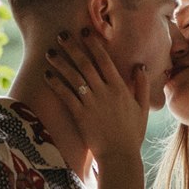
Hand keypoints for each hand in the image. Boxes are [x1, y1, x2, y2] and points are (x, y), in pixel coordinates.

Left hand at [44, 29, 148, 162]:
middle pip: (86, 64)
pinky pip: (65, 95)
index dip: (93, 44)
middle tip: (62, 34)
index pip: (104, 60)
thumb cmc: (132, 134)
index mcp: (119, 88)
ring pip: (73, 77)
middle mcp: (104, 91)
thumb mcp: (142, 108)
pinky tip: (47, 74)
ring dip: (61, 62)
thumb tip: (140, 66)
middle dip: (73, 47)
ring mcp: (91, 103)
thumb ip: (141, 85)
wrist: (119, 156)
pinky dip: (55, 83)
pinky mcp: (80, 115)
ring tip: (50, 51)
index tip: (85, 31)